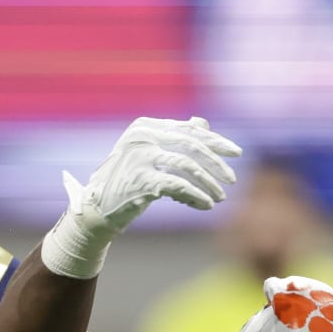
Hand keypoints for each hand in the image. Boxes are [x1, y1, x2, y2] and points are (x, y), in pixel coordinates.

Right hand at [40, 116, 241, 277]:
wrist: (96, 208)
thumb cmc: (125, 180)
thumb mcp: (148, 153)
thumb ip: (174, 137)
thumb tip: (202, 122)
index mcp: (145, 126)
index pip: (188, 130)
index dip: (215, 141)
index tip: (236, 153)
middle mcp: (142, 137)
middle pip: (191, 144)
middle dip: (216, 162)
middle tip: (232, 179)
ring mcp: (140, 158)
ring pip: (187, 165)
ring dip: (208, 183)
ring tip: (220, 197)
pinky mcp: (140, 181)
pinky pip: (178, 186)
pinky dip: (196, 196)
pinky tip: (207, 205)